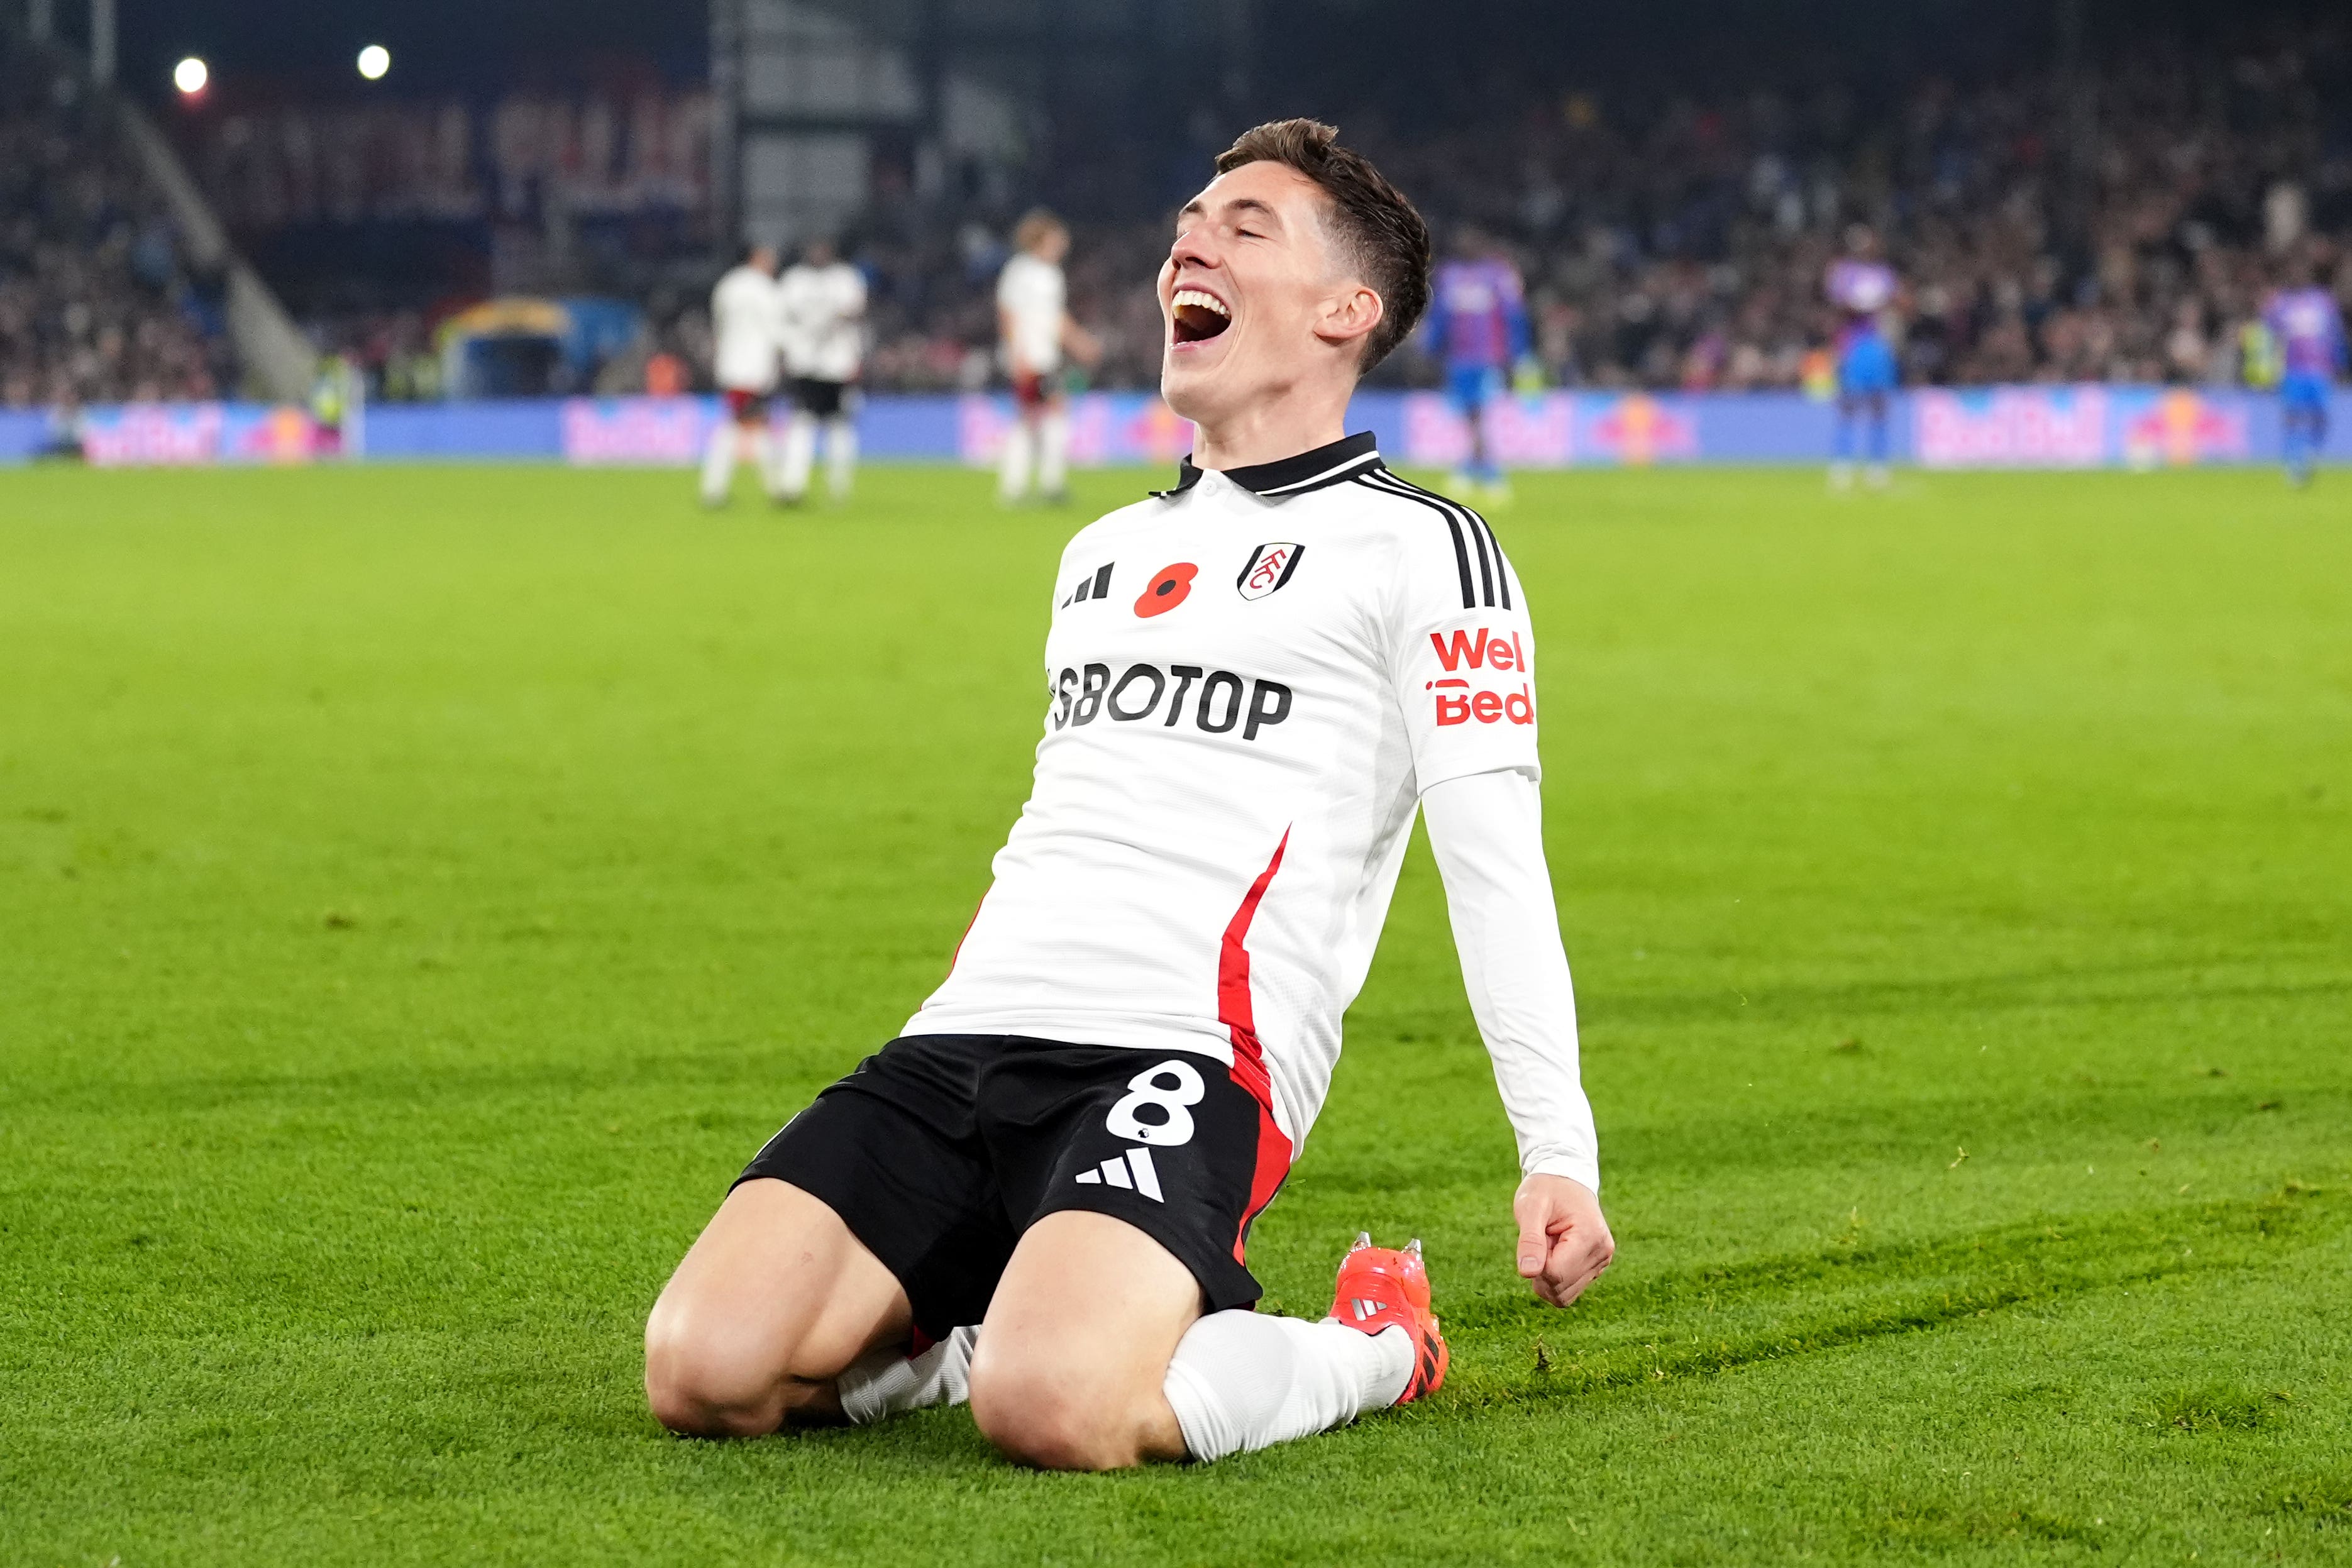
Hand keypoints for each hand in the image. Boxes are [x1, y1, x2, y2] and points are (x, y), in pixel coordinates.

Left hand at [1512, 1173, 1613, 1307]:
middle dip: (1540, 1271)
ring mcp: (1601, 1262)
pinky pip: (1567, 1290)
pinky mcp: (1595, 1268)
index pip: (1556, 1273)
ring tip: (1548, 1244)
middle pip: (1560, 1289)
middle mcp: (1602, 1253)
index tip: (1535, 1237)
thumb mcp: (1531, 1206)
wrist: (1565, 1180)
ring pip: (1563, 1296)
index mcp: (1590, 1236)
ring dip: (1546, 1276)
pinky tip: (1554, 1251)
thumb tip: (1527, 1273)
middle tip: (1541, 1239)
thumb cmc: (1546, 1189)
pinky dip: (1553, 1277)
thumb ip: (1529, 1239)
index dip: (1535, 1263)